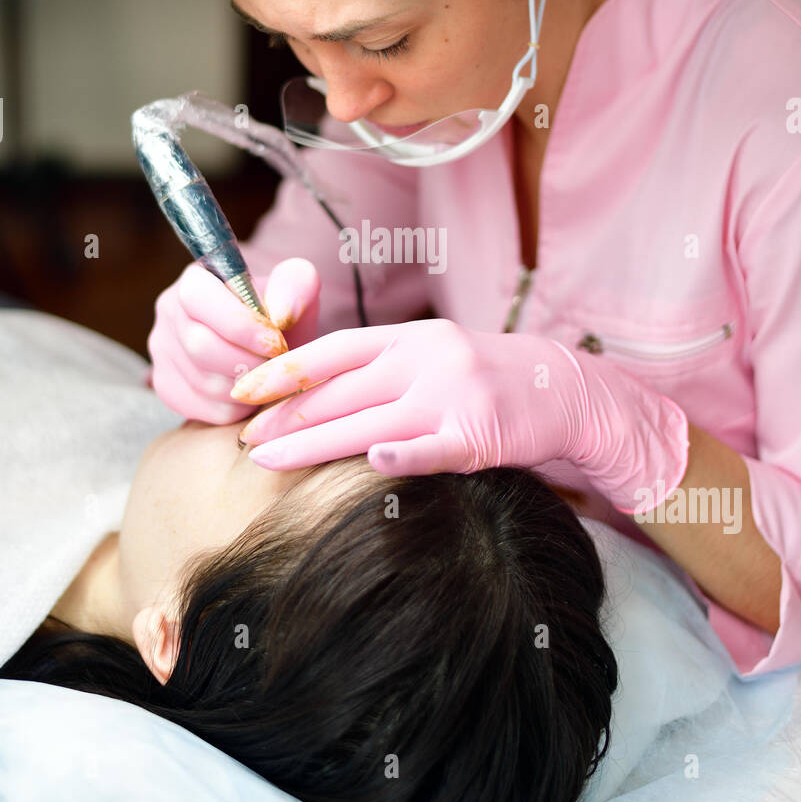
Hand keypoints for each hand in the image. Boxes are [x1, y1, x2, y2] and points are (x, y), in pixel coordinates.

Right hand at [148, 256, 320, 423]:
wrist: (271, 343)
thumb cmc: (282, 312)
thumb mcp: (296, 287)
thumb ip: (294, 285)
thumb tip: (281, 314)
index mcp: (194, 278)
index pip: (197, 298)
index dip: (239, 324)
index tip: (275, 342)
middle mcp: (168, 312)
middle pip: (198, 346)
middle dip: (248, 362)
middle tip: (276, 365)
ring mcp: (162, 351)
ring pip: (203, 382)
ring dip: (247, 386)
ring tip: (267, 376)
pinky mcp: (167, 387)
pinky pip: (204, 408)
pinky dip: (239, 408)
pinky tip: (253, 391)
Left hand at [230, 318, 689, 510]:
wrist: (559, 389)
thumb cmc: (480, 377)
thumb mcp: (428, 354)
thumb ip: (376, 366)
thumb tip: (305, 387)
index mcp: (408, 338)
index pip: (333, 350)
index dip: (284, 370)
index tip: (241, 390)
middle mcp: (426, 360)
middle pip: (341, 390)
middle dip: (284, 415)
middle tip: (241, 436)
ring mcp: (452, 397)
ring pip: (369, 422)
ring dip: (312, 444)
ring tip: (267, 460)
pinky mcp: (479, 434)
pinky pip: (434, 449)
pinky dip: (403, 456)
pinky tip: (372, 463)